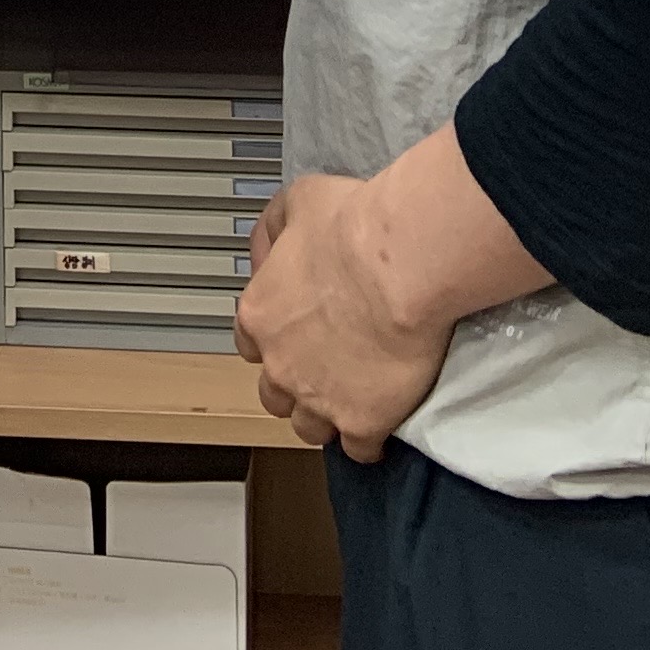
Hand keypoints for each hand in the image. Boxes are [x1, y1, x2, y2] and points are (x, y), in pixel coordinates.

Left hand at [235, 166, 465, 460]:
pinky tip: (381, 425)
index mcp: (260, 314)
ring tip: (352, 399)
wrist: (399, 267)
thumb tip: (267, 248)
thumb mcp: (299, 200)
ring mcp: (319, 398)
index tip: (293, 336)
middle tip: (325, 369)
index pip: (249, 343)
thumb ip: (275, 227)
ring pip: (310, 428)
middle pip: (274, 393)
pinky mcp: (362, 421)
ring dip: (326, 416)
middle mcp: (280, 363)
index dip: (272, 340)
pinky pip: (358, 449)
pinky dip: (367, 440)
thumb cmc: (354, 227)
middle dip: (295, 384)